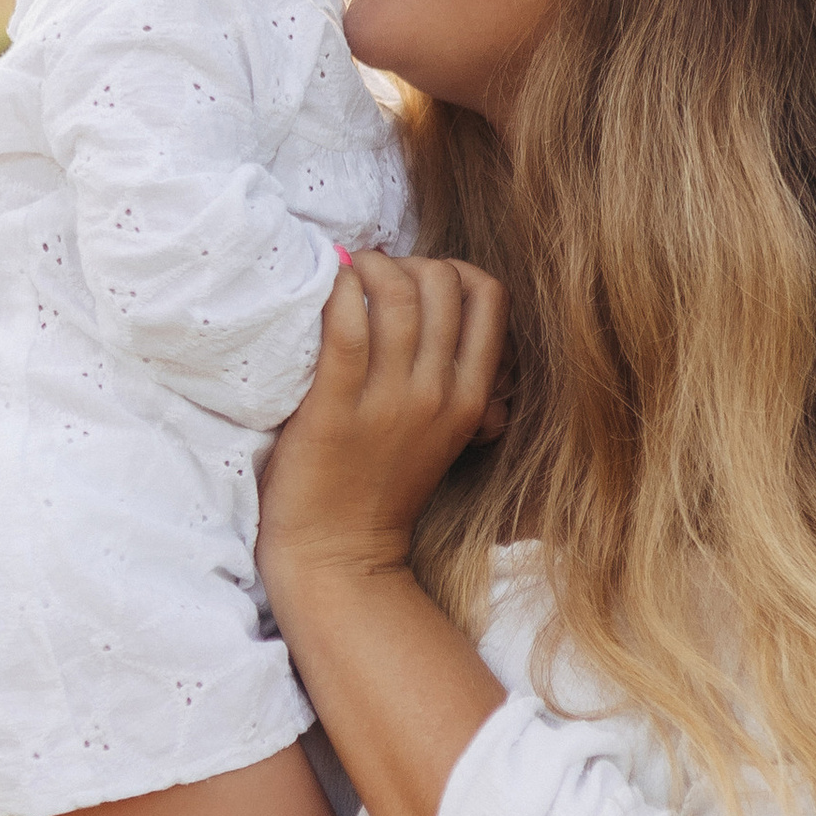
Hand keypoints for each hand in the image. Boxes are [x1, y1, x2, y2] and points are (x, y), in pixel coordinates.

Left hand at [259, 253, 508, 597]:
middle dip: (409, 261)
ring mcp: (390, 402)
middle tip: (374, 275)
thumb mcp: (445, 435)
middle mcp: (439, 394)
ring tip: (347, 273)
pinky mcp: (337, 410)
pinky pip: (346, 327)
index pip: (489, 296)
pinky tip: (326, 290)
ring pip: (398, 294)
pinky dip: (337, 293)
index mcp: (473, 397)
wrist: (339, 553)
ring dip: (370, 267)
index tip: (417, 281)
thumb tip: (447, 322)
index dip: (454, 269)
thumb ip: (455, 383)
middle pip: (444, 282)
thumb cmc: (382, 487)